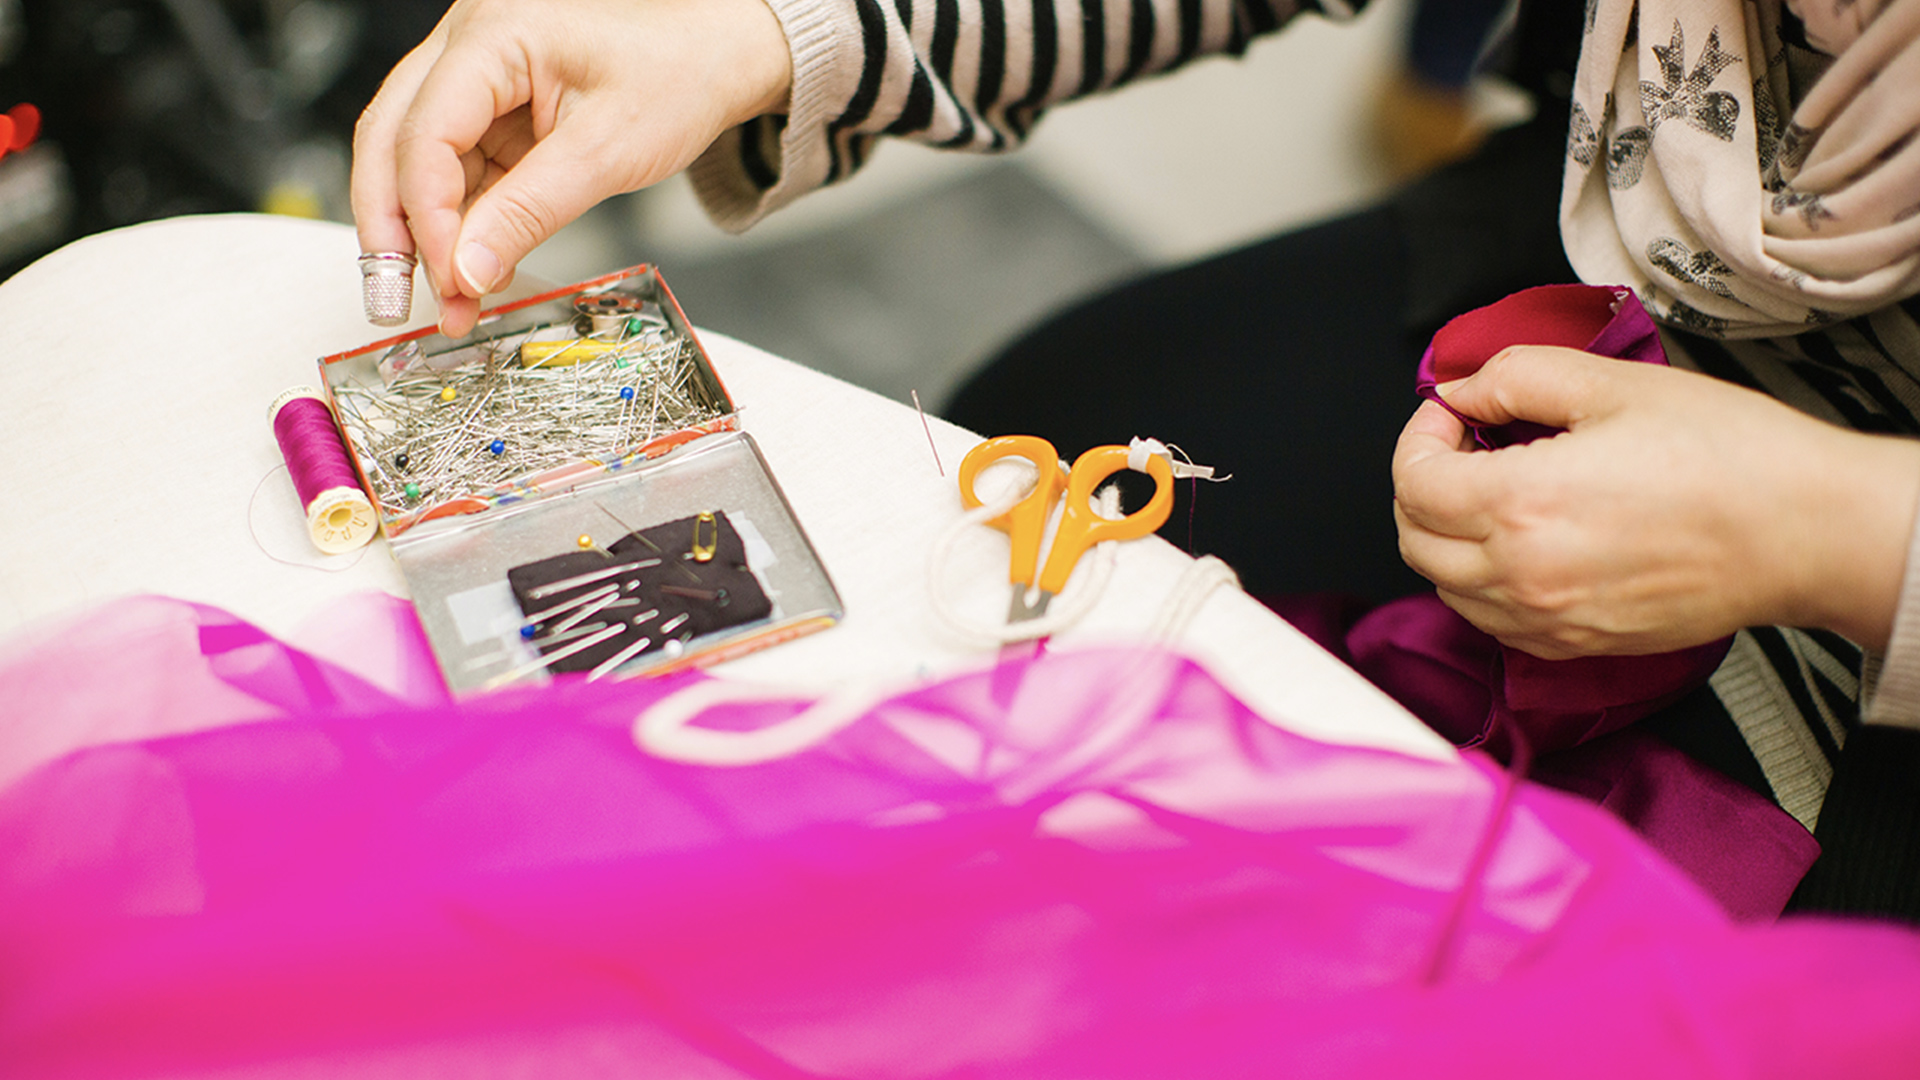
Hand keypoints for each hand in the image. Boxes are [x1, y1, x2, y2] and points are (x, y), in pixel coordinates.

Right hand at [351, 0, 792, 335]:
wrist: (714, 57)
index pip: (426, 133)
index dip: (428, 217)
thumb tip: (467, 271)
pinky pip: (453, 166)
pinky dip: (456, 221)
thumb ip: (529, 212)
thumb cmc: (677, 75)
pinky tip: (467, 268)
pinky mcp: (489, 107)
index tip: (450, 279)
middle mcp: (468, 42)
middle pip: (391, 139)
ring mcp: (473, 73)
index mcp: (495, 33)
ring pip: (412, 157)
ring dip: (422, 233)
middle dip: (391, 227)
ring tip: (447, 299)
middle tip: (394, 300)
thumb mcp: (606, 152)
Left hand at [1392, 346, 1919, 657]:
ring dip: (1448, 534)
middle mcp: (1522, 574)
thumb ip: (1515, 378)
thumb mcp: (1612, 384)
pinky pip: (1492, 620)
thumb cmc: (1728, 456)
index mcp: (1521, 504)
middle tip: (1467, 444)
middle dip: (1423, 483)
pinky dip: (1483, 581)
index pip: (1411, 479)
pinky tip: (1524, 541)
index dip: (1422, 433)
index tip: (1453, 411)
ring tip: (1497, 489)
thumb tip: (1461, 389)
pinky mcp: (1575, 644)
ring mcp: (1547, 619)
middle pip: (1413, 537)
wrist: (1804, 530)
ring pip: (1445, 584)